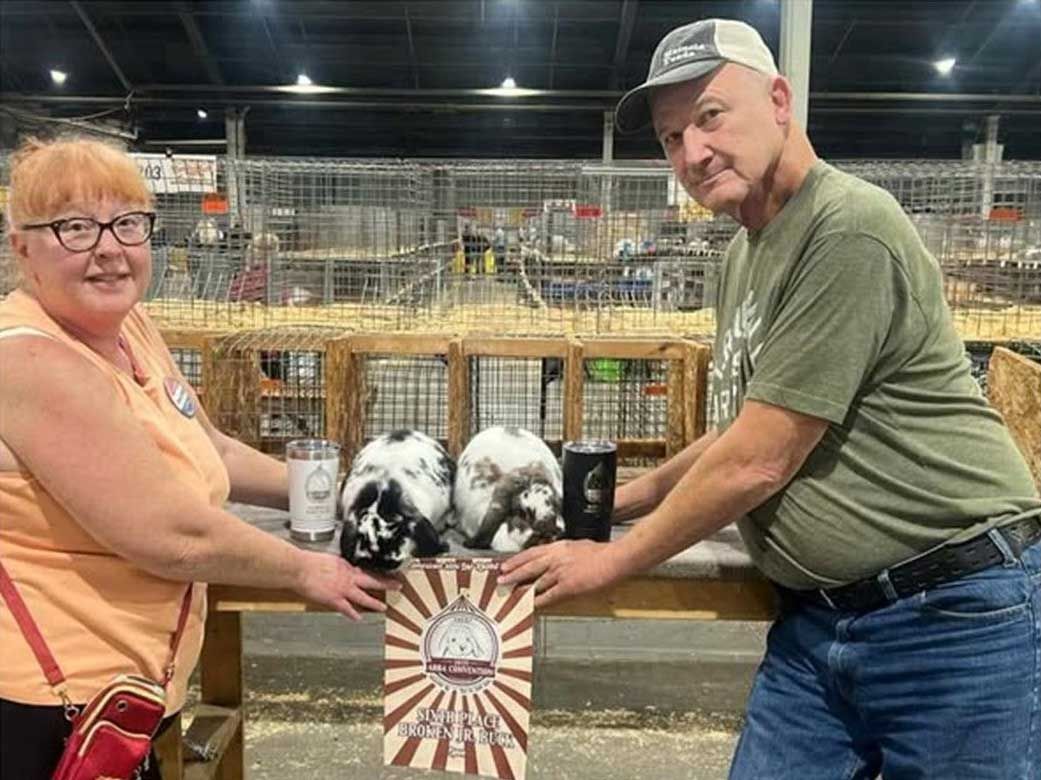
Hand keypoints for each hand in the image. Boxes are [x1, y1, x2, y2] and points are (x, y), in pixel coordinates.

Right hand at [294, 551, 400, 620]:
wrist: (300, 568)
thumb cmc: (310, 562)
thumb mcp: (329, 559)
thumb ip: (338, 565)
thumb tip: (339, 567)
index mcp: (347, 566)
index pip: (366, 570)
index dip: (377, 573)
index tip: (386, 575)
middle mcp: (348, 577)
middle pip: (373, 581)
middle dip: (387, 583)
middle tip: (398, 586)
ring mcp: (343, 589)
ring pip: (364, 597)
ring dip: (375, 603)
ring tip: (384, 607)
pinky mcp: (334, 599)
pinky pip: (346, 609)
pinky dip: (352, 614)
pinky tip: (358, 618)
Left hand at [498, 539, 623, 608]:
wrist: (615, 558)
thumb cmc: (603, 552)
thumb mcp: (579, 546)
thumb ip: (567, 552)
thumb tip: (560, 556)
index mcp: (559, 547)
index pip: (532, 552)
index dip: (517, 560)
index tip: (507, 564)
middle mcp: (556, 558)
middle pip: (529, 566)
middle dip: (513, 573)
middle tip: (501, 579)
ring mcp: (561, 572)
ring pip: (535, 581)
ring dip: (521, 588)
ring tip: (510, 593)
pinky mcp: (568, 586)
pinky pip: (548, 595)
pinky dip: (537, 601)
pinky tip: (529, 605)